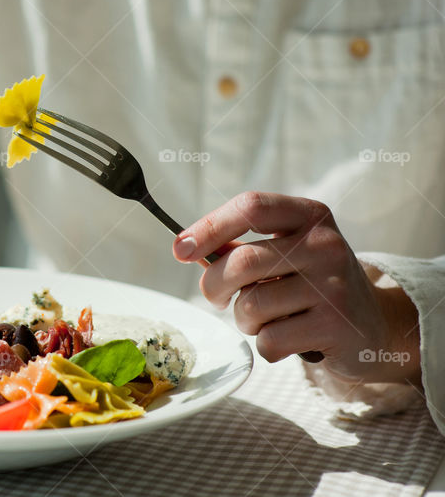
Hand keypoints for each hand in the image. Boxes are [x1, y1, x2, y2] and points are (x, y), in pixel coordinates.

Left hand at [172, 191, 419, 384]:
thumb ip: (239, 247)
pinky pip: (269, 340)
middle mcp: (326, 244)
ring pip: (251, 306)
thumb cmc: (310, 284)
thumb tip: (186, 248)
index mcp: (310, 215)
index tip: (179, 249)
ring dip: (244, 319)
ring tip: (266, 318)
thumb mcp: (285, 252)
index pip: (250, 207)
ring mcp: (334, 285)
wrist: (372, 325)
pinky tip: (289, 338)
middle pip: (241, 262)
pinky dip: (266, 344)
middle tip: (215, 296)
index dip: (208, 227)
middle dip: (213, 285)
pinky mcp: (336, 326)